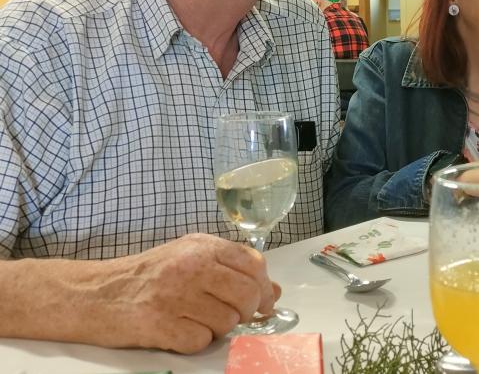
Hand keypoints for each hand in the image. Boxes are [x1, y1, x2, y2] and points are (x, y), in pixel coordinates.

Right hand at [98, 233, 277, 352]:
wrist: (95, 293)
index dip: (264, 288)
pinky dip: (194, 341)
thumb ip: (231, 269)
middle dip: (246, 312)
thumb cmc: (146, 276)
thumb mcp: (190, 258)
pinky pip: (201, 341)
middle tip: (231, 315)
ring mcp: (175, 295)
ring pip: (227, 322)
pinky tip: (178, 330)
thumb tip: (272, 290)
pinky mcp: (160, 324)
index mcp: (201, 246)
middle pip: (246, 295)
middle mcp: (190, 266)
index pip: (253, 264)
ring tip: (195, 319)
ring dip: (217, 328)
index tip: (263, 302)